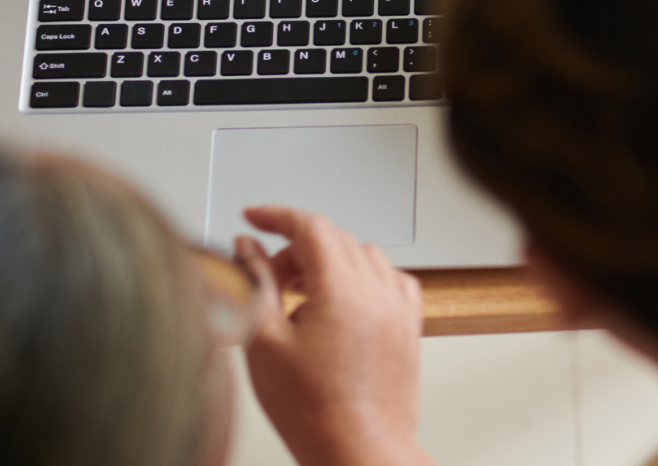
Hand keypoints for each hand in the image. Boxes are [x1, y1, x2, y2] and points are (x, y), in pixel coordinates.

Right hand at [236, 208, 434, 465]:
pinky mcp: (409, 326)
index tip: (254, 218)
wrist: (360, 452)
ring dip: (330, 264)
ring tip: (302, 302)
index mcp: (342, 288)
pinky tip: (342, 308)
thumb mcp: (264, 343)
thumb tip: (247, 249)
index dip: (277, 216)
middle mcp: (377, 290)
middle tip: (270, 280)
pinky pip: (389, 280)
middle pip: (334, 239)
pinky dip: (363, 280)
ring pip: (363, 256)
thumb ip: (254, 284)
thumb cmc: (314, 412)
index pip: (310, 226)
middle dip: (296, 250)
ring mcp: (398, 307)